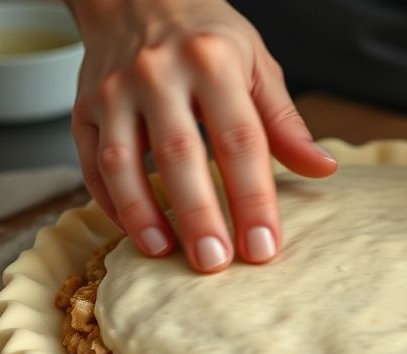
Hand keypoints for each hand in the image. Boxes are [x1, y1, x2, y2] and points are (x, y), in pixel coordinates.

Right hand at [66, 0, 336, 271]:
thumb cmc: (206, 36)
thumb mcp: (256, 64)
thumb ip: (284, 121)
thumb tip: (323, 168)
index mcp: (213, 62)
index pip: (240, 140)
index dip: (253, 198)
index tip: (264, 247)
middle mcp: (159, 74)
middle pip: (181, 155)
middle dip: (199, 214)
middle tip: (215, 263)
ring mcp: (114, 91)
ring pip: (123, 161)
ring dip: (143, 213)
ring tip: (164, 253)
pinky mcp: (83, 108)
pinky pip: (90, 162)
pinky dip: (109, 201)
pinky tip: (132, 230)